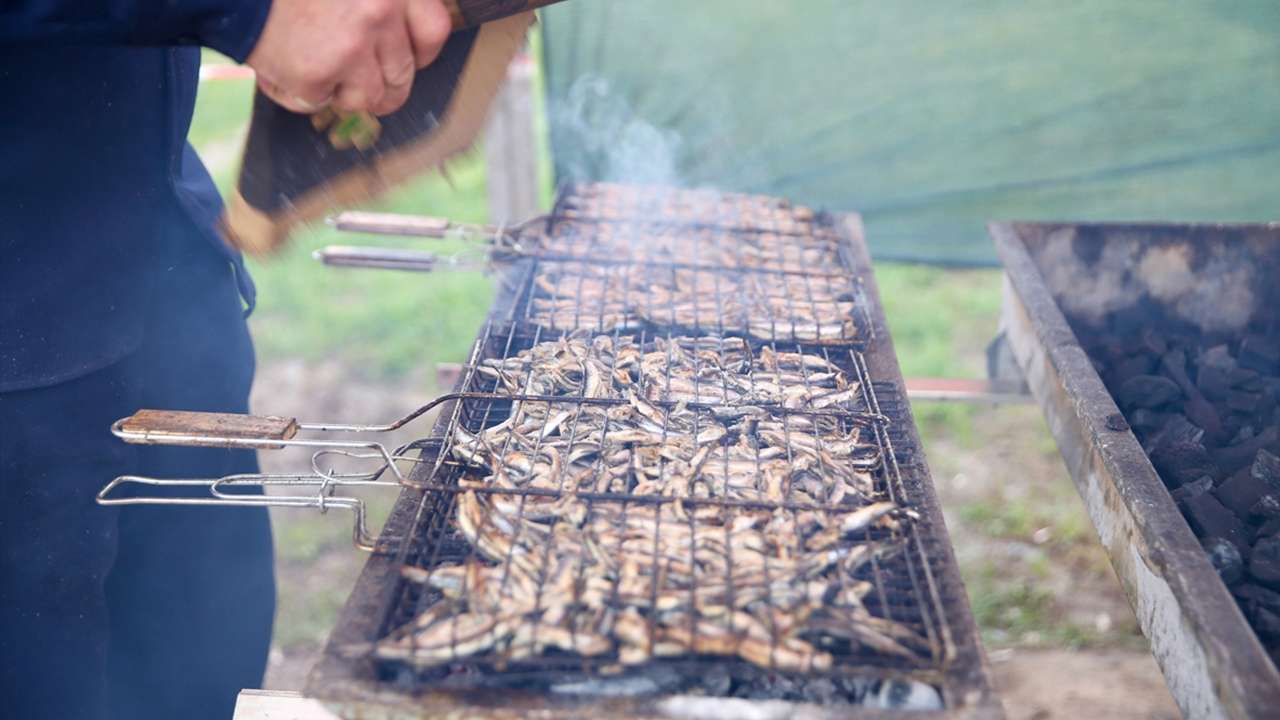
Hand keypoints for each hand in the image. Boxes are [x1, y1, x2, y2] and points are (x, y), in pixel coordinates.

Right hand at [246, 0, 451, 115]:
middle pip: (402, 74)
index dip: (420, 52)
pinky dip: (304, 92)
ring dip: (344, 92)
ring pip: (370, 97)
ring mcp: (353, 45)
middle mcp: (380, 11)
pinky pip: (324, 101)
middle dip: (383, 86)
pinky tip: (284, 65)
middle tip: (354, 79)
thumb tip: (396, 40)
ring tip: (314, 66)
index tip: (406, 58)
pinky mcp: (319, 73)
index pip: (433, 32)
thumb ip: (375, 3)